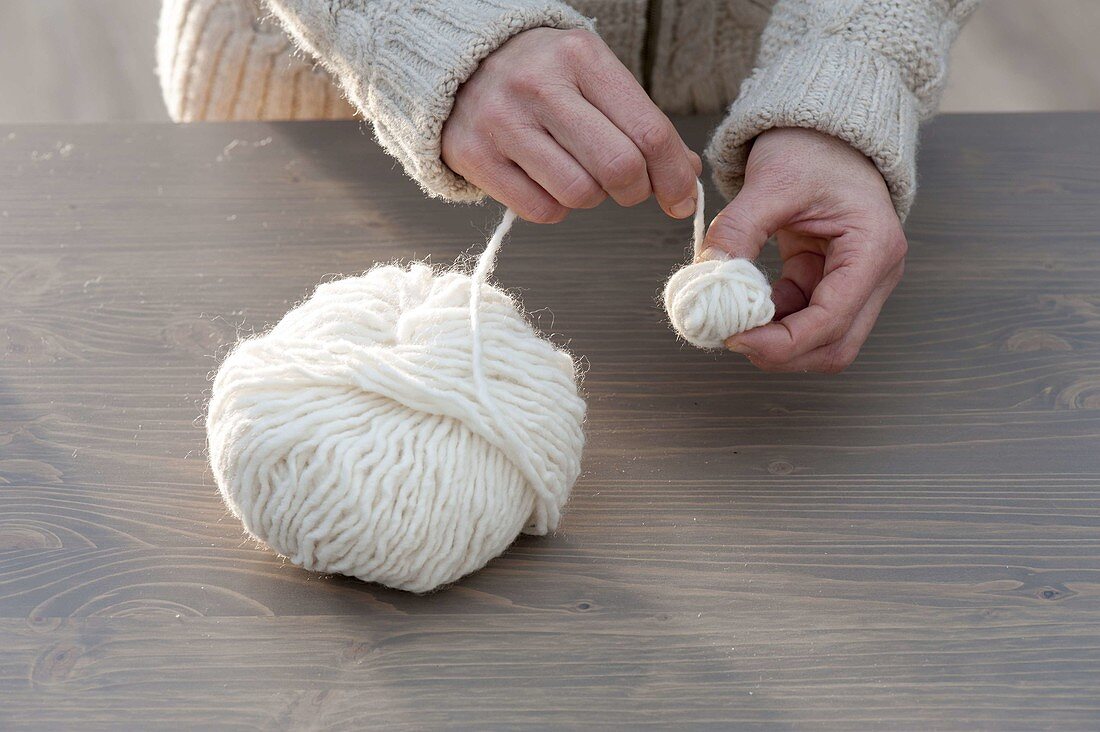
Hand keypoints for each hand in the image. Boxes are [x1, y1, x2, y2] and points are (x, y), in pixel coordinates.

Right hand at [442, 28, 701, 222]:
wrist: (461, 66)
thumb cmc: (543, 76)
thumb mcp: (594, 77)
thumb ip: (641, 123)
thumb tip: (687, 175)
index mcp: (580, 56)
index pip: (648, 131)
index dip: (674, 176)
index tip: (681, 198)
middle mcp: (538, 85)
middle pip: (618, 168)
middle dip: (635, 191)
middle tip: (628, 188)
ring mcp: (501, 122)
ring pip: (580, 194)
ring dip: (592, 198)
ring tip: (579, 175)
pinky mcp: (475, 157)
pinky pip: (541, 211)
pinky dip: (556, 208)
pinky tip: (547, 182)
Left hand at [705, 127, 906, 372]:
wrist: (824, 130)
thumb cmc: (813, 147)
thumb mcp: (773, 181)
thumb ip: (740, 229)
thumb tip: (709, 276)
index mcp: (873, 250)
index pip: (831, 321)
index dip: (781, 342)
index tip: (733, 336)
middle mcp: (874, 274)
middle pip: (834, 347)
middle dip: (780, 352)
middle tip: (729, 337)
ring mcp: (855, 282)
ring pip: (820, 342)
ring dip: (775, 342)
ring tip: (730, 320)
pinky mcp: (830, 282)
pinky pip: (802, 319)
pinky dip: (771, 322)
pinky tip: (741, 305)